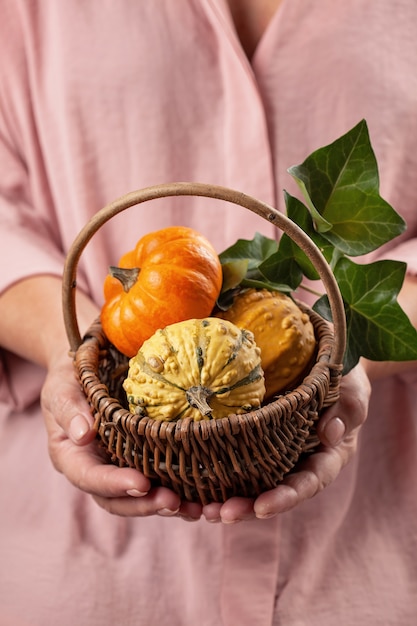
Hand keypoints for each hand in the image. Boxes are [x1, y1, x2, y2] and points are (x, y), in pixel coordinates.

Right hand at [41, 352, 202, 518]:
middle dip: (144, 504)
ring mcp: (117, 467)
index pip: (89, 477)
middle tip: (173, 501)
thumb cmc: (70, 376)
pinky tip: (202, 499)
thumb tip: (82, 435)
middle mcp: (94, 469)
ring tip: (194, 509)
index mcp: (70, 456)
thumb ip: (69, 409)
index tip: (141, 483)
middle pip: (116, 499)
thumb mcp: (62, 386)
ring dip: (165, 505)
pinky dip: (179, 494)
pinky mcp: (140, 461)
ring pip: (139, 498)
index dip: (114, 484)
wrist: (86, 367)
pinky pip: (157, 483)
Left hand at [202, 362, 370, 522]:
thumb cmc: (343, 377)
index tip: (262, 507)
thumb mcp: (352, 389)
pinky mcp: (255, 441)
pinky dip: (217, 474)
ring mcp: (276, 454)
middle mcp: (300, 462)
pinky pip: (237, 460)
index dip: (286, 497)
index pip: (309, 482)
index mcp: (327, 456)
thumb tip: (331, 434)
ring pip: (253, 484)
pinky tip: (194, 484)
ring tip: (204, 511)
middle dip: (249, 507)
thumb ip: (348, 409)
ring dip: (229, 499)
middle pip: (275, 492)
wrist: (322, 359)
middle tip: (222, 514)